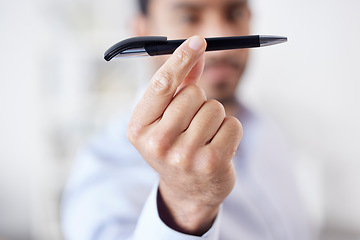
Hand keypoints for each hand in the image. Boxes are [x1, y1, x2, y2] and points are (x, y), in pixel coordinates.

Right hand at [127, 36, 241, 235]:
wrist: (188, 190)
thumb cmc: (175, 146)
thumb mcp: (166, 118)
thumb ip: (179, 84)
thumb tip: (197, 50)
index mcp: (139, 128)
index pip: (162, 84)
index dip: (181, 59)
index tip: (198, 41)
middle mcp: (158, 143)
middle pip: (193, 94)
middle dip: (198, 101)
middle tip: (192, 123)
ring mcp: (184, 156)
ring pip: (215, 108)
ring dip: (214, 117)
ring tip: (204, 137)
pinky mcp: (211, 163)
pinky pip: (232, 124)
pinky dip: (230, 130)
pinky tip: (218, 146)